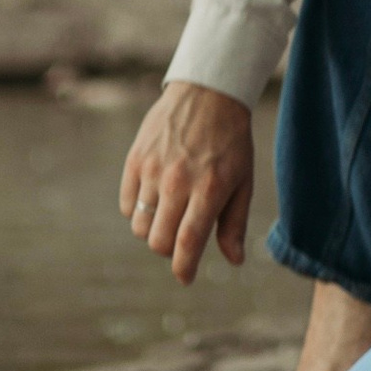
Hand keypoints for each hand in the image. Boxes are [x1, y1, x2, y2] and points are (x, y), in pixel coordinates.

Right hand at [119, 82, 254, 281]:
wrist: (208, 93)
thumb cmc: (231, 142)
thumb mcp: (243, 181)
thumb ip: (234, 223)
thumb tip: (234, 260)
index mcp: (208, 189)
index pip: (187, 243)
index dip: (183, 268)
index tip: (185, 277)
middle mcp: (177, 182)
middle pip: (157, 241)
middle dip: (169, 250)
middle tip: (180, 240)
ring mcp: (152, 169)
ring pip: (139, 226)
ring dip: (153, 230)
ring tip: (169, 215)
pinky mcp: (135, 159)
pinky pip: (127, 203)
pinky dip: (138, 210)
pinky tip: (154, 199)